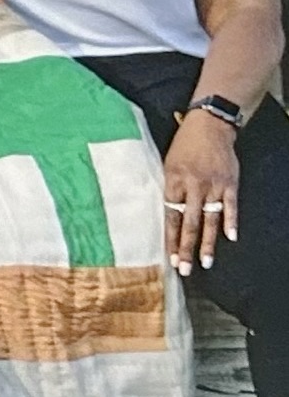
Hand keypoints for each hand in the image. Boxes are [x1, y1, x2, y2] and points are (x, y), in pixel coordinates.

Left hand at [165, 112, 243, 273]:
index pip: (170, 217)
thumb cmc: (183, 147)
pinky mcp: (230, 183)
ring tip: (205, 262)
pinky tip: (230, 238)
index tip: (169, 258)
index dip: (170, 239)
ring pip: (210, 219)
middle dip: (186, 248)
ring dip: (207, 242)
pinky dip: (231, 222)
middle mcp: (193, 186)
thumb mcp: (166, 165)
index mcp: (173, 182)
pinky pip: (231, 206)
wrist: (209, 127)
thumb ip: (168, 190)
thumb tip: (164, 215)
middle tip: (184, 269)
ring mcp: (213, 186)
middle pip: (189, 223)